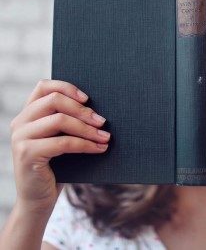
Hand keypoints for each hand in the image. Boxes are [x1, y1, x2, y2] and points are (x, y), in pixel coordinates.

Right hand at [9, 79, 109, 213]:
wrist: (38, 199)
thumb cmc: (57, 165)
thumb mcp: (61, 137)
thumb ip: (69, 120)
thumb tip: (99, 108)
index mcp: (28, 113)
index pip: (44, 86)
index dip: (67, 87)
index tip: (88, 98)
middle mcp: (20, 122)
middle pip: (54, 100)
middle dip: (83, 110)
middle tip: (103, 121)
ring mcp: (20, 137)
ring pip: (60, 120)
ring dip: (87, 128)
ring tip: (105, 136)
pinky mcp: (27, 154)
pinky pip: (63, 142)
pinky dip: (85, 144)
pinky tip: (100, 148)